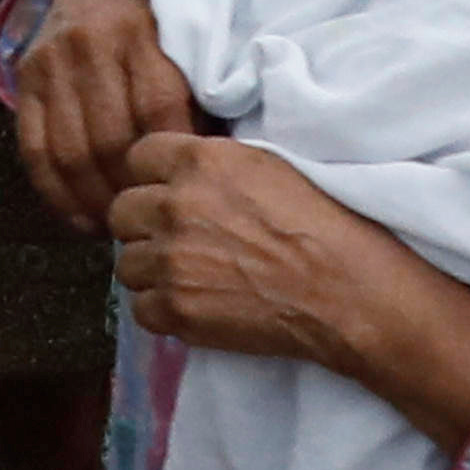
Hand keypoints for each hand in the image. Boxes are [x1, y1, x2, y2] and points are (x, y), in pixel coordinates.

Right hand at [13, 0, 199, 229]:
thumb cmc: (161, 16)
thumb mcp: (189, 36)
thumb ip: (200, 92)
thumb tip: (209, 164)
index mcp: (141, 32)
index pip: (157, 111)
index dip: (170, 159)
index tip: (185, 191)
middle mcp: (90, 43)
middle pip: (111, 139)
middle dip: (132, 189)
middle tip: (152, 217)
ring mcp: (51, 61)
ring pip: (71, 152)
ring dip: (95, 200)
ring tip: (119, 224)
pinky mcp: (26, 77)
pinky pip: (34, 150)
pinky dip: (57, 194)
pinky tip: (81, 220)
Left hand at [113, 134, 469, 448]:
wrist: (348, 290)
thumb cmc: (321, 223)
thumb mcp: (266, 165)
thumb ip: (211, 163)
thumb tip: (176, 167)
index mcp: (198, 161)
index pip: (136, 157)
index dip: (153, 178)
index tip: (170, 194)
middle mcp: (174, 206)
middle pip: (121, 212)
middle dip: (144, 225)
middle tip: (178, 240)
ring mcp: (171, 261)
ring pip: (126, 264)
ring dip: (152, 272)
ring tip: (191, 276)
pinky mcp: (176, 310)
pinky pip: (141, 310)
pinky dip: (164, 312)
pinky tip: (197, 305)